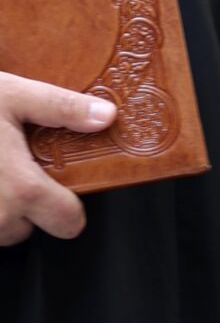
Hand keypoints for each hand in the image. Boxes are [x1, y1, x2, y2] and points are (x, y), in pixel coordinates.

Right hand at [0, 72, 114, 247]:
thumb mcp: (10, 95)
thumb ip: (60, 107)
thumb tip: (106, 116)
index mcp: (22, 191)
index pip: (70, 225)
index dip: (68, 208)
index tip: (58, 186)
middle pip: (30, 227)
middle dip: (25, 204)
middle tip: (13, 168)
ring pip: (0, 227)